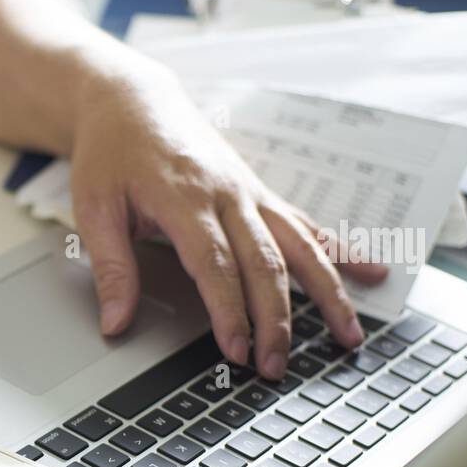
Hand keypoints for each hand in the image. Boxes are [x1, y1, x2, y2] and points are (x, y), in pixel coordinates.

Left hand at [69, 65, 387, 377]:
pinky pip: (306, 225)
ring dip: (327, 293)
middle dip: (274, 320)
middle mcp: (227, 194)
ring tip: (348, 335)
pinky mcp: (261, 193)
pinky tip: (373, 272)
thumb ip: (110, 268)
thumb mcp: (93, 208)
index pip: (216, 263)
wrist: (133, 100)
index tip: (236, 350)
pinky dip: (341, 250)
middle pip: (264, 262)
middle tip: (275, 366)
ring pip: (300, 245)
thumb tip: (115, 324)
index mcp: (184, 196)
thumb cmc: (111, 152)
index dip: (229, 311)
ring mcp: (250, 193)